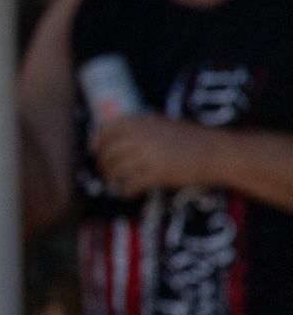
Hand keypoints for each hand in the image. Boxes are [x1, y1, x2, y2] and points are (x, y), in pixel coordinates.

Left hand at [90, 111, 213, 196]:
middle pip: (108, 150)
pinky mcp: (156, 175)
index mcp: (144, 121)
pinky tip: (126, 193)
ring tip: (113, 182)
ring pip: (115, 168)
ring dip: (110, 177)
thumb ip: (144, 128)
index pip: (108, 128)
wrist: (219, 152)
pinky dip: (124, 191)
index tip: (95, 149)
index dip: (98, 140)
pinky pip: (130, 184)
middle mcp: (143, 137)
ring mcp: (148, 156)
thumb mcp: (166, 124)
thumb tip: (120, 137)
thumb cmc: (196, 138)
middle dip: (102, 162)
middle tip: (104, 170)